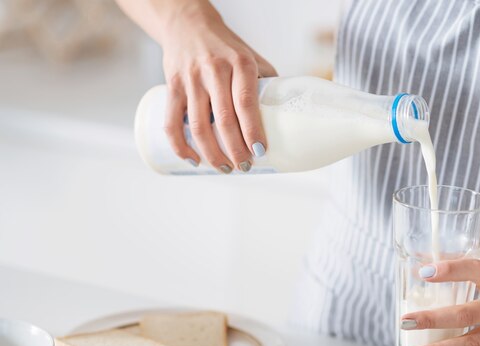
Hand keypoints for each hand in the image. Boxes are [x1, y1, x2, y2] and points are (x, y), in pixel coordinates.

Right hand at [160, 2, 276, 171]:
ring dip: (212, 154)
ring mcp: (191, 80)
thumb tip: (287, 115)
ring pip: (199, 126)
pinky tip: (193, 160)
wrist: (188, 24)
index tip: (260, 151)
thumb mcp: (251, 57)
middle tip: (245, 166)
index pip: (246, 102)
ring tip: (225, 168)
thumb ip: (266, 83)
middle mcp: (215, 71)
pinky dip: (180, 146)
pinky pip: (172, 123)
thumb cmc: (226, 47)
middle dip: (235, 150)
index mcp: (240, 64)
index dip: (253, 130)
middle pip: (224, 120)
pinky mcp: (172, 86)